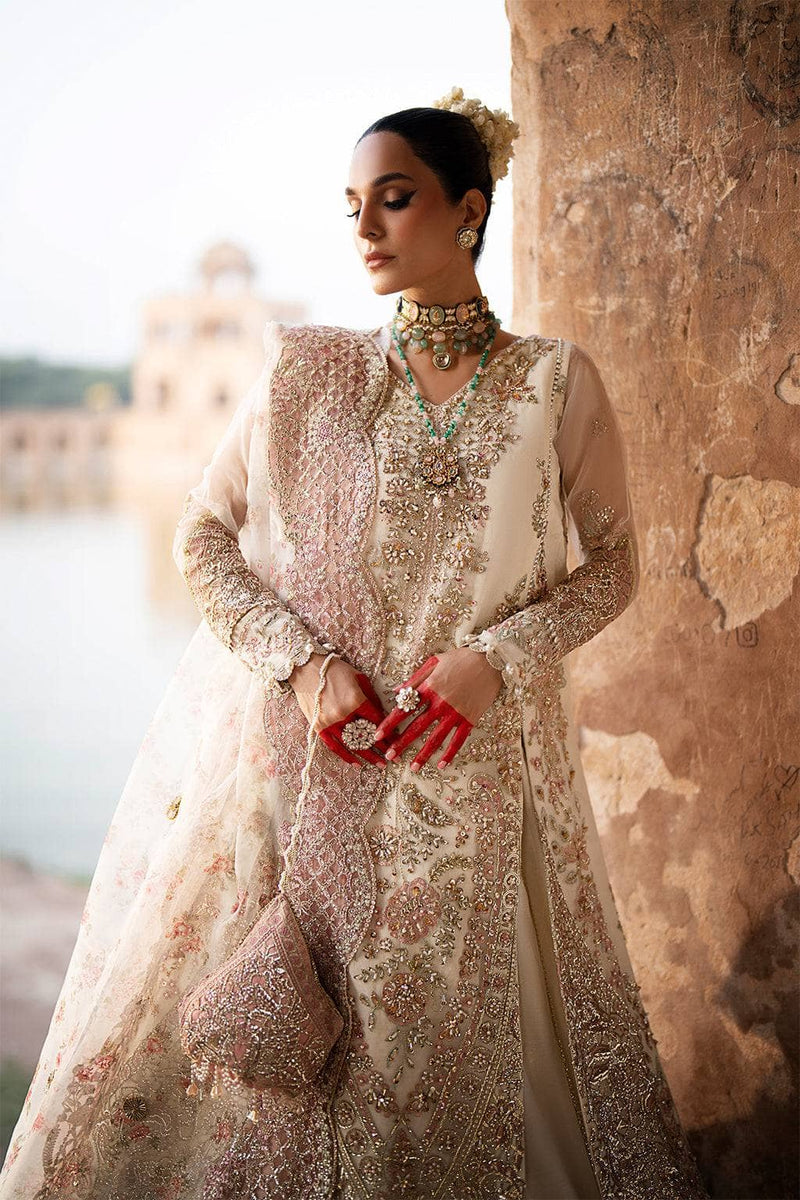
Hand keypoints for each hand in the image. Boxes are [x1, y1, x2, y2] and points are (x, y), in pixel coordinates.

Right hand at [289, 653, 387, 766]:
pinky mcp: (317, 727)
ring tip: (378, 765)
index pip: (377, 722)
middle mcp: (344, 714)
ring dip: (367, 756)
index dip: (388, 734)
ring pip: (352, 745)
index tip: (396, 742)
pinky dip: (345, 756)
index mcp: (356, 700)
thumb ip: (371, 696)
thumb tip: (382, 714)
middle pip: (366, 736)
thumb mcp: (359, 677)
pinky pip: (333, 746)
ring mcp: (329, 722)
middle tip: (392, 758)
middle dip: (381, 749)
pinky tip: (356, 763)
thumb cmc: (335, 669)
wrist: (306, 667)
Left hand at [372, 648, 503, 771]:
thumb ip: (414, 678)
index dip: (389, 723)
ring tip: (413, 767)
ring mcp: (456, 713)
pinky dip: (450, 753)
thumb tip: (395, 691)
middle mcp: (440, 703)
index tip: (378, 735)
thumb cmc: (460, 658)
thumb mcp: (434, 662)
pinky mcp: (470, 719)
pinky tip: (441, 765)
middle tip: (389, 756)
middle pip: (417, 728)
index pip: (404, 709)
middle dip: (401, 743)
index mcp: (429, 688)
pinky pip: (458, 740)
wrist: (490, 660)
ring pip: (436, 738)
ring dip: (423, 754)